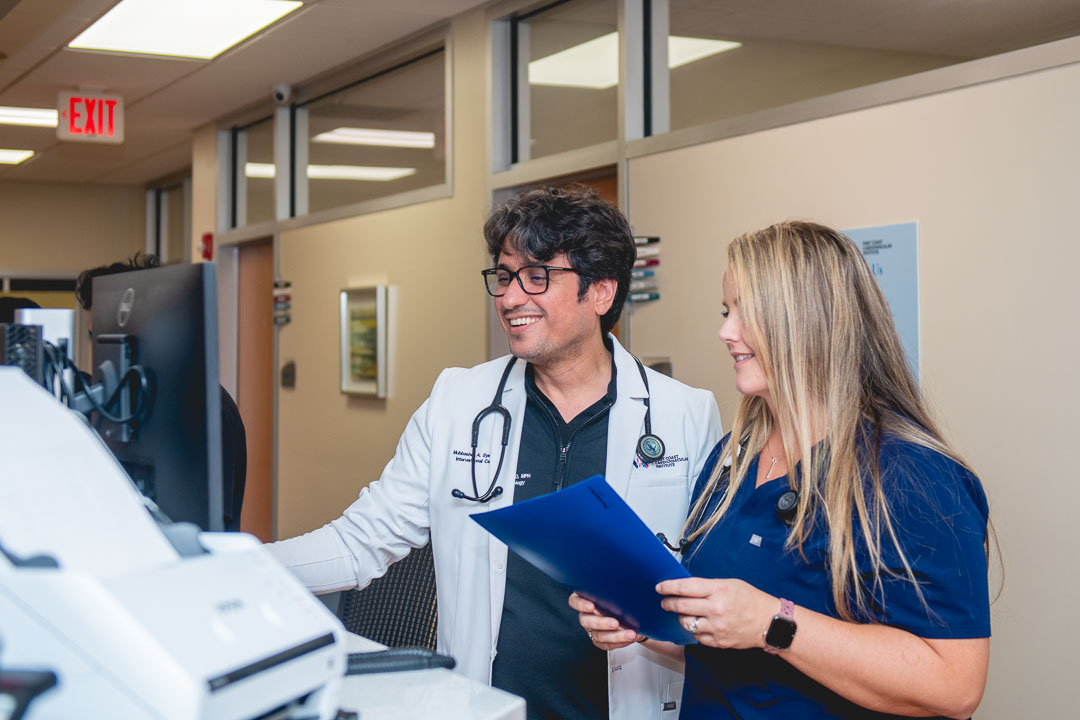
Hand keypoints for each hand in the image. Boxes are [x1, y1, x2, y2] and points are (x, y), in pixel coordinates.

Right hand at [569, 593, 646, 650]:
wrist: (633, 614)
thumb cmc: (623, 598)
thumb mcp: (620, 590)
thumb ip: (617, 589)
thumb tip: (628, 586)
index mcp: (586, 599)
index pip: (575, 601)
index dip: (580, 604)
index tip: (591, 606)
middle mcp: (586, 615)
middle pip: (586, 621)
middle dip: (601, 622)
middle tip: (615, 623)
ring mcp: (592, 629)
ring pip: (598, 635)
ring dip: (615, 635)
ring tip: (630, 633)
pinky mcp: (600, 641)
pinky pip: (607, 644)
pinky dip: (619, 642)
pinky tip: (629, 637)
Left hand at [656, 577, 775, 649]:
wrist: (769, 622)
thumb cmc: (751, 600)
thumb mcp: (729, 584)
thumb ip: (707, 586)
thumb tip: (685, 588)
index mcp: (718, 590)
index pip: (686, 587)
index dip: (669, 587)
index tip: (660, 587)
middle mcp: (716, 609)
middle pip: (681, 606)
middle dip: (668, 603)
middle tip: (665, 602)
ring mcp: (717, 627)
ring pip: (686, 623)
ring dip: (682, 617)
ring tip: (685, 613)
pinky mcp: (718, 641)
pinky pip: (697, 636)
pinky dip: (695, 629)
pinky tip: (699, 624)